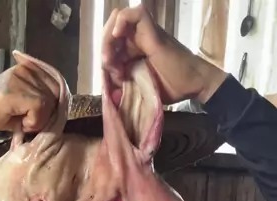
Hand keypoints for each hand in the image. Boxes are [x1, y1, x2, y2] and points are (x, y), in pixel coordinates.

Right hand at [0, 51, 59, 136]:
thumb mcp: (23, 105)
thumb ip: (42, 100)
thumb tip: (62, 107)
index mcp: (29, 69)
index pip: (58, 84)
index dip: (54, 105)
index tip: (38, 116)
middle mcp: (26, 69)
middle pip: (56, 93)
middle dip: (47, 114)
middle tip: (28, 122)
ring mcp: (19, 78)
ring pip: (49, 102)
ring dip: (38, 120)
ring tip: (21, 122)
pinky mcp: (15, 90)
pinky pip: (39, 107)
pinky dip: (33, 122)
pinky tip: (19, 124)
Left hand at [103, 4, 226, 104]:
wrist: (192, 85)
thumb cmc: (169, 88)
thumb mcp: (139, 87)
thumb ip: (123, 83)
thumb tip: (107, 86)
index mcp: (134, 50)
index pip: (111, 43)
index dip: (106, 58)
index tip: (113, 77)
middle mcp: (138, 38)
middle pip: (112, 30)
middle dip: (105, 48)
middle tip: (110, 68)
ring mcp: (146, 33)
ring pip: (119, 20)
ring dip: (109, 39)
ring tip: (111, 58)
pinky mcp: (153, 31)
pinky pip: (135, 14)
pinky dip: (122, 21)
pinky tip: (116, 36)